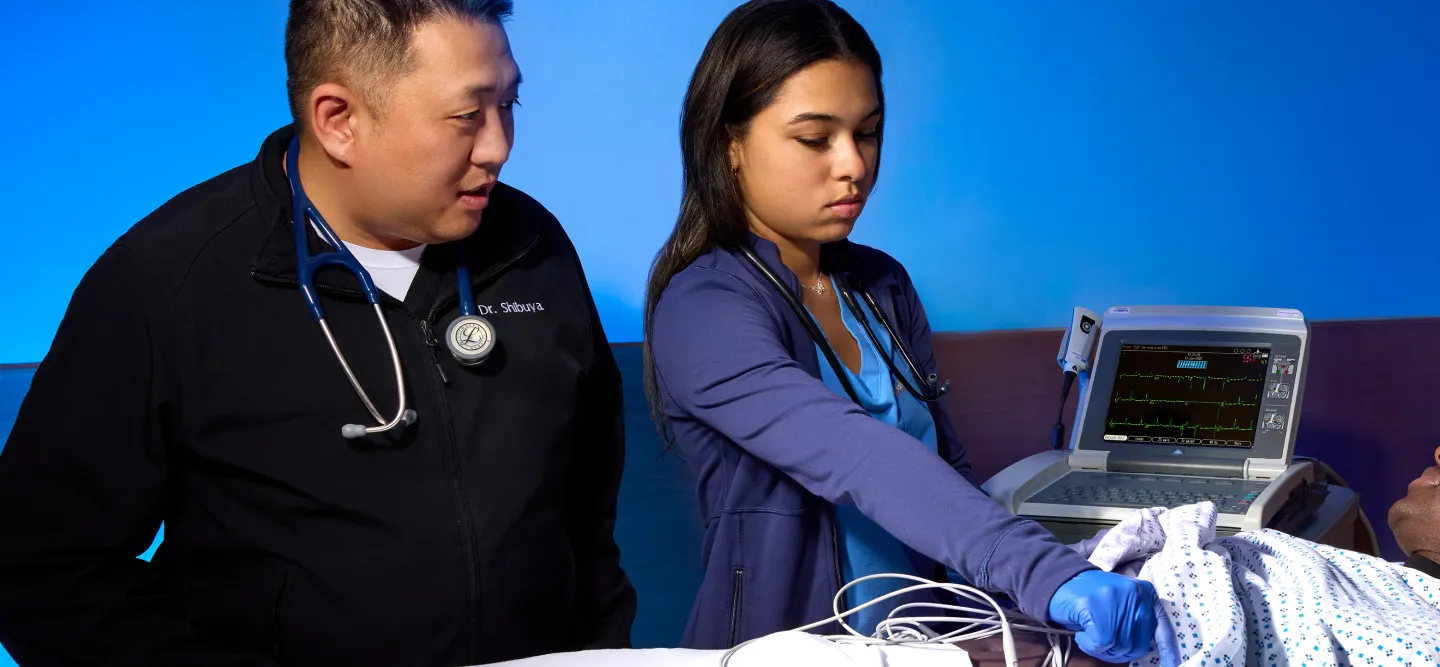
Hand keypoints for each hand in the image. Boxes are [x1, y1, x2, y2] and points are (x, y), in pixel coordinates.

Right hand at [1047, 570, 1177, 664]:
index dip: (1168, 650)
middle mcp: (1136, 596)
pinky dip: (1088, 644)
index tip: (1172, 665)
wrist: (1059, 580)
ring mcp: (1117, 601)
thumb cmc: (1092, 596)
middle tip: (1102, 643)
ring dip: (1101, 649)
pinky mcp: (1097, 609)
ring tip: (1089, 633)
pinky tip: (1081, 632)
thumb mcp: (1123, 603)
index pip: (1163, 627)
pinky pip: (1101, 644)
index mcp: (1145, 594)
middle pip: (1138, 645)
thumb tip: (1154, 648)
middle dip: (1119, 652)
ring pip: (1119, 647)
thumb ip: (1138, 619)